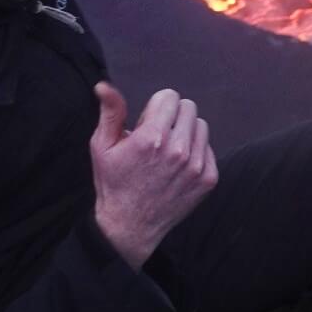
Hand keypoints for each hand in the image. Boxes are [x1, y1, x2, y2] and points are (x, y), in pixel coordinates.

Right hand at [89, 81, 217, 269]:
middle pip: (188, 107)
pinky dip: (195, 152)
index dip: (155, 107)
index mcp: (152, 137)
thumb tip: (104, 85)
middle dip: (172, 116)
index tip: (146, 123)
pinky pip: (209, 148)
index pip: (170, 96)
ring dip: (185, 132)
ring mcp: (196, 166)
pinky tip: (177, 166)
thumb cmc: (113, 183)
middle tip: (157, 136)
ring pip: (200, 126)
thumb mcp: (102, 146)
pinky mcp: (208, 179)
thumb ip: (110, 112)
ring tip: (167, 151)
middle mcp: (178, 150)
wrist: (130, 226)